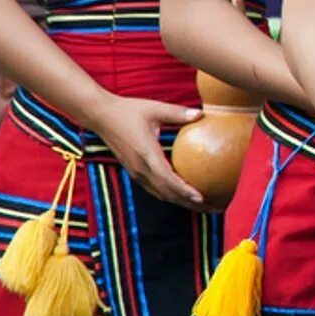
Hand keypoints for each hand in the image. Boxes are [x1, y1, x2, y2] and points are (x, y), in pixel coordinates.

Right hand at [88, 95, 204, 208]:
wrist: (101, 116)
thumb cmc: (128, 111)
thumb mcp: (155, 109)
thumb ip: (178, 113)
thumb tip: (201, 114)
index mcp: (146, 154)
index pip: (167, 178)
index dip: (184, 190)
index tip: (201, 198)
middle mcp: (140, 168)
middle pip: (167, 193)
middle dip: (190, 203)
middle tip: (213, 207)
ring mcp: (136, 173)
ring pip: (161, 194)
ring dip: (182, 202)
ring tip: (204, 207)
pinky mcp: (134, 173)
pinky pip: (155, 189)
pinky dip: (171, 196)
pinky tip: (185, 196)